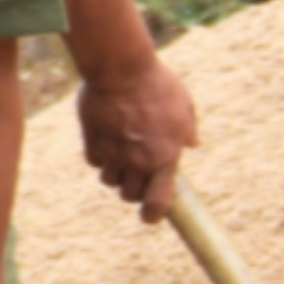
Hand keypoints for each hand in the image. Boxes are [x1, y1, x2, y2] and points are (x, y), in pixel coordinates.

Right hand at [75, 51, 197, 222]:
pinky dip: (100, 156)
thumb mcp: (184, 105)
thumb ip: (187, 129)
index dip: (153, 214)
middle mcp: (138, 161)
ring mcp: (113, 153)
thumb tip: (192, 145)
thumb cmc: (158, 84)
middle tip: (138, 176)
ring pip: (110, 181)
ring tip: (122, 154)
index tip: (151, 215)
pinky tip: (106, 139)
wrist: (122, 68)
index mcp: (165, 157)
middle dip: (134, 190)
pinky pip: (94, 162)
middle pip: (130, 196)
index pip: (158, 203)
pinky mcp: (92, 141)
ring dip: (116, 173)